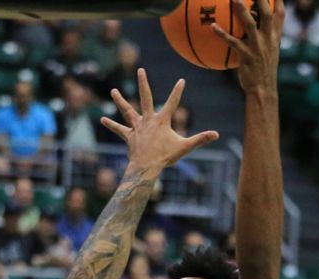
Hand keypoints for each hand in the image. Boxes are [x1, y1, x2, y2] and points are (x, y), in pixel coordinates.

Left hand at [102, 69, 218, 178]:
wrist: (146, 168)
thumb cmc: (166, 157)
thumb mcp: (185, 147)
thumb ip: (200, 139)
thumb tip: (216, 134)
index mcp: (161, 121)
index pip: (172, 102)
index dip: (178, 91)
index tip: (181, 80)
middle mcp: (148, 120)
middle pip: (145, 98)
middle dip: (143, 83)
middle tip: (140, 69)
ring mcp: (137, 127)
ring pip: (127, 110)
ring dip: (120, 100)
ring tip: (113, 91)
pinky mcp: (129, 136)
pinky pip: (119, 129)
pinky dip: (111, 124)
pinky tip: (102, 119)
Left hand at [211, 0, 284, 93]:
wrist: (263, 89)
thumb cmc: (262, 70)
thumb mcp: (269, 52)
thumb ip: (265, 38)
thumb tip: (254, 27)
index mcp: (275, 37)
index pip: (280, 15)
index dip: (278, 1)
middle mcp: (268, 39)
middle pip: (266, 13)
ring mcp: (258, 46)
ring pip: (250, 24)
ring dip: (242, 10)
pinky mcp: (246, 56)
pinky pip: (232, 42)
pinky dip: (221, 34)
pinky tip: (212, 27)